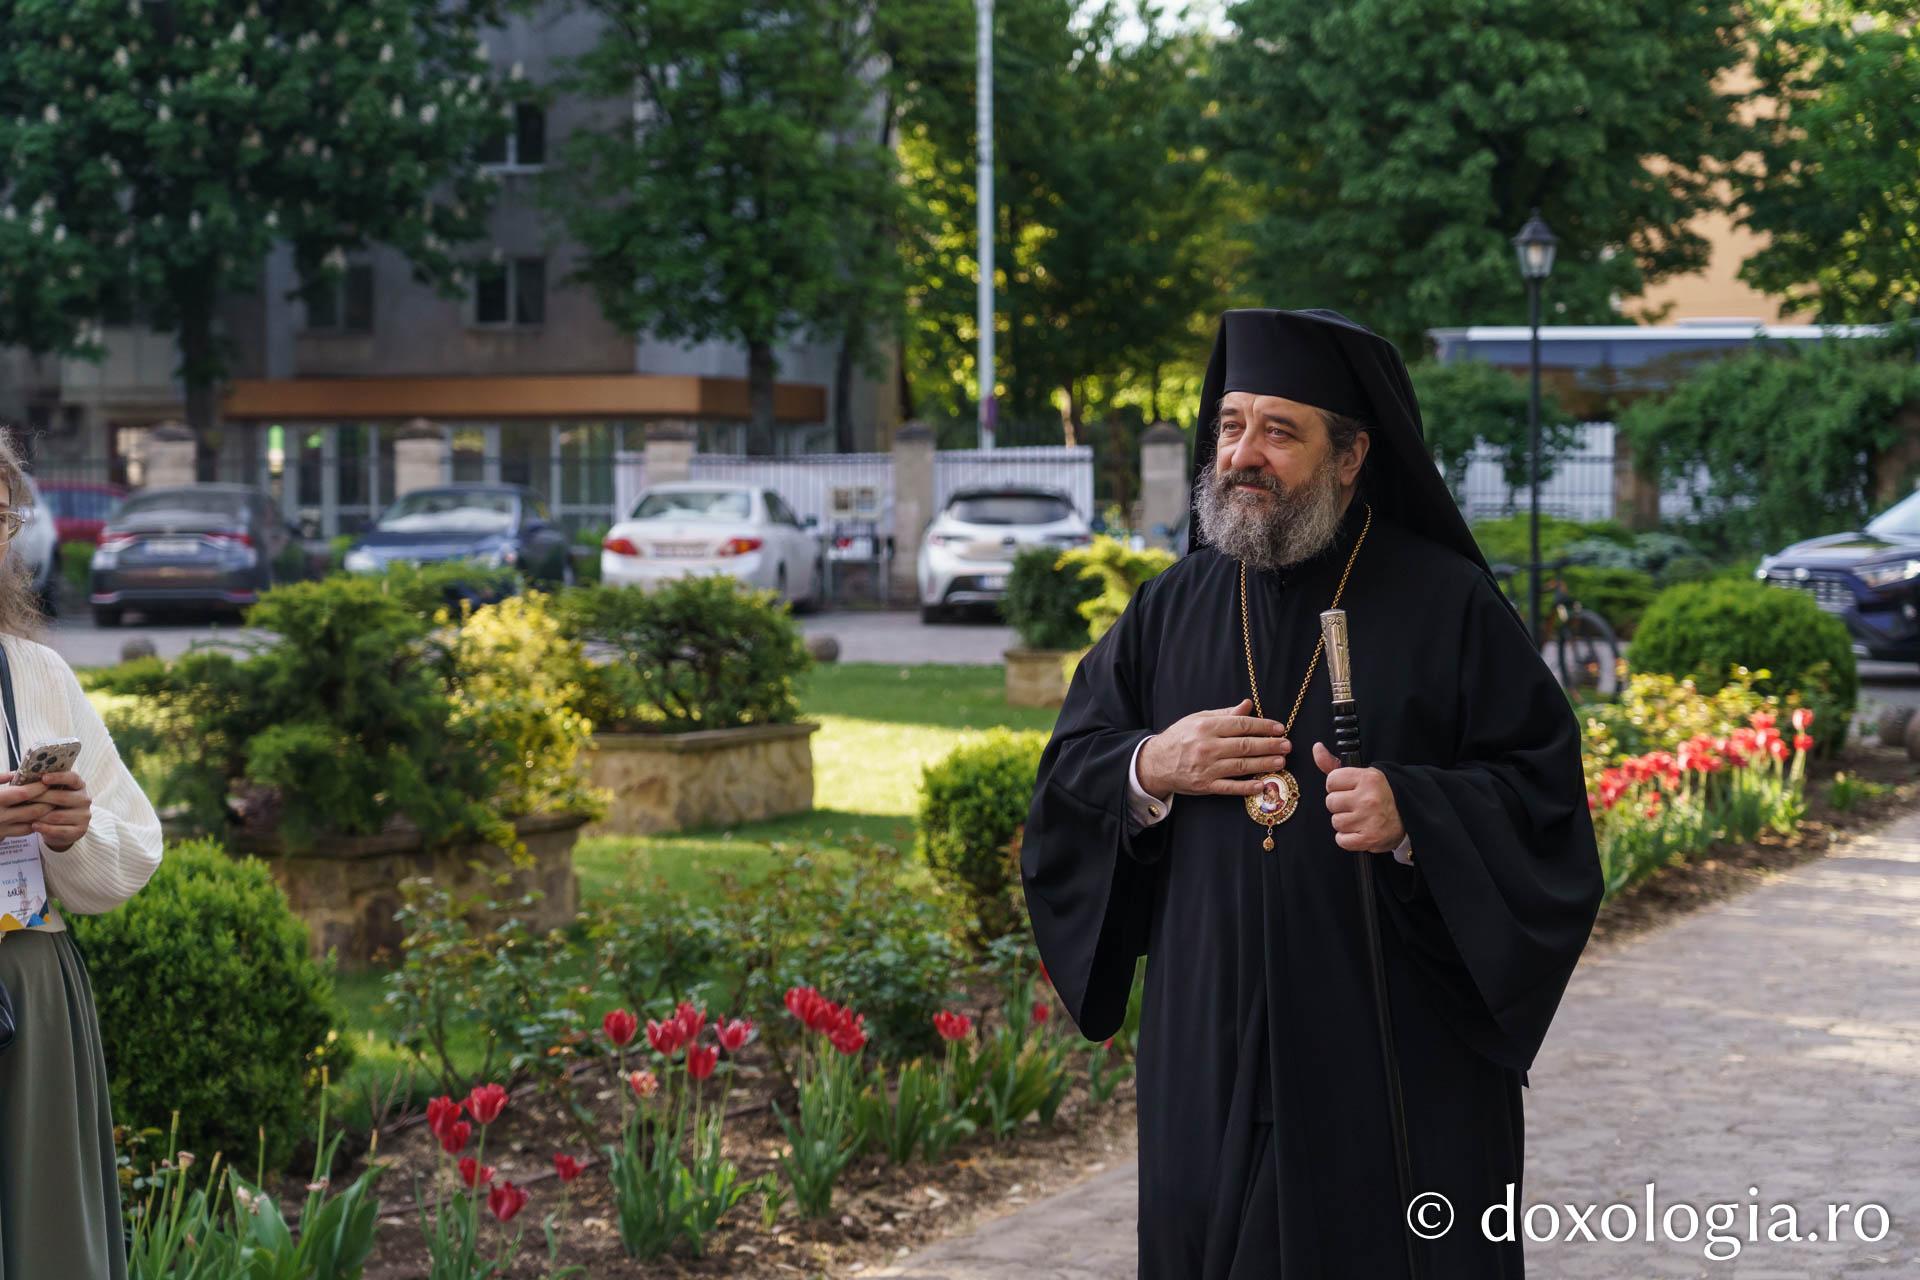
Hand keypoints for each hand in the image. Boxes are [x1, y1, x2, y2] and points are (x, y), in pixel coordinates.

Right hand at [0, 771, 53, 839]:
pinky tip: (38, 815)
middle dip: (48, 802)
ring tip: (52, 805)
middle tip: (56, 794)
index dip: (38, 787)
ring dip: (44, 815)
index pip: (23, 793)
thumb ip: (0, 778)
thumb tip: (17, 773)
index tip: (47, 781)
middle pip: (33, 811)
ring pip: (32, 824)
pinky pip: (24, 831)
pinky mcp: (1, 837)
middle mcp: (0, 816)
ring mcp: (1, 829)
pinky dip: (34, 823)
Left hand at [28, 770, 90, 851]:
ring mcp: (84, 816)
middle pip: (62, 797)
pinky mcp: (80, 830)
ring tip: (26, 814)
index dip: (59, 777)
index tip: (43, 778)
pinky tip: (34, 825)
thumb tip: (14, 776)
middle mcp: (84, 799)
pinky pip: (60, 830)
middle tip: (24, 799)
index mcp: (79, 786)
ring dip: (40, 815)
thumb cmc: (53, 806)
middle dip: (41, 798)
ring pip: (58, 816)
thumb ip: (40, 784)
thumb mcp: (51, 792)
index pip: (73, 778)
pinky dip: (45, 828)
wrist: (63, 828)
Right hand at [1135, 699, 1291, 798]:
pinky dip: (1246, 787)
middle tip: (1287, 745)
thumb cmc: (1179, 738)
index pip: (1241, 725)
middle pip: (1244, 746)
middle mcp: (1207, 747)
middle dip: (1269, 745)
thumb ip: (1225, 714)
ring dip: (1264, 764)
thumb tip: (1248, 705)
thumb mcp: (1198, 719)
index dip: (1263, 726)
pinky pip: (1229, 787)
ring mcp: (1206, 768)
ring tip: (1281, 761)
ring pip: (1241, 766)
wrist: (1155, 763)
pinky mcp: (1205, 786)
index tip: (1279, 728)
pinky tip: (1261, 784)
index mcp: (1206, 727)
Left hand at [1312, 743, 1405, 852]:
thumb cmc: (1381, 794)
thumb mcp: (1362, 775)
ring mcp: (1369, 819)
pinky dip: (1347, 839)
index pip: (1331, 781)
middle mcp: (1368, 798)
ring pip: (1335, 822)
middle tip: (1356, 805)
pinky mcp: (1369, 838)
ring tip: (1360, 818)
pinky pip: (1341, 840)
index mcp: (1367, 778)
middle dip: (1340, 805)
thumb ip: (1335, 764)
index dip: (1337, 787)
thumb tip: (1316, 748)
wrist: (1408, 817)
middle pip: (1330, 802)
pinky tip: (1359, 831)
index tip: (1348, 790)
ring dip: (1344, 822)